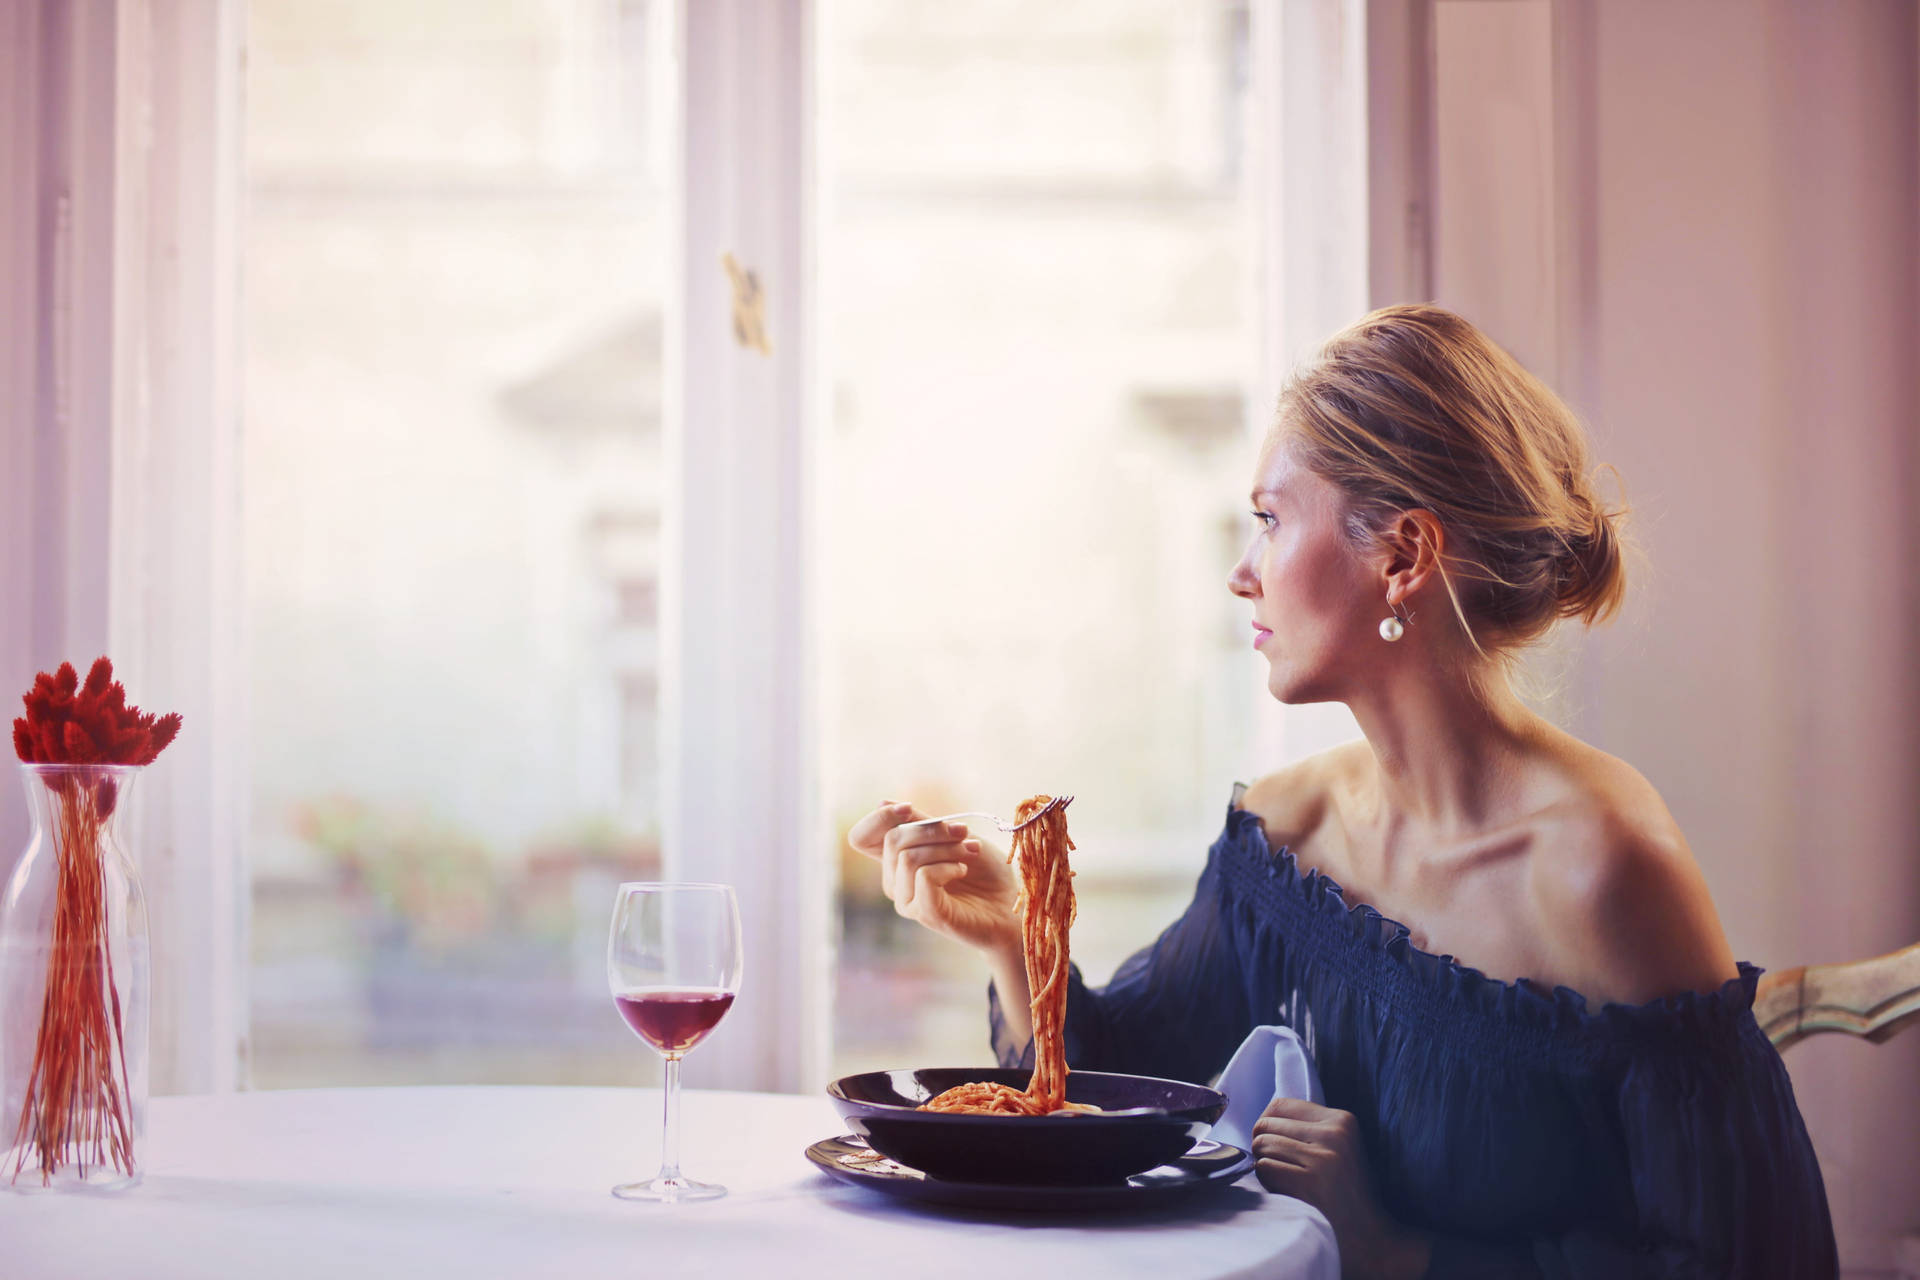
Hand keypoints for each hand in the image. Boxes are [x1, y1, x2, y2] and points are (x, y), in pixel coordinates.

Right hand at [847, 802, 1020, 953]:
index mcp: (896, 861)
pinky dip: (948, 866)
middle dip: (932, 829)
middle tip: (963, 833)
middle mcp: (894, 882)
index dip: (878, 819)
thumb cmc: (983, 871)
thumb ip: (919, 823)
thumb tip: (882, 803)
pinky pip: (924, 875)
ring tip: (970, 852)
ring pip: (908, 857)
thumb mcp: (951, 836)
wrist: (1010, 904)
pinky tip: (962, 872)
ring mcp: (906, 900)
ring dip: (945, 848)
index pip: (861, 838)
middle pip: (892, 840)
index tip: (909, 808)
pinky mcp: (924, 913)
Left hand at [1253, 1097, 1433, 1279]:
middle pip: (1266, 1124)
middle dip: (1262, 1146)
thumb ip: (1308, 1129)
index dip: (1268, 1125)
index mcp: (1342, 1120)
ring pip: (1262, 1145)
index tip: (1274, 1144)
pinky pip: (1264, 1168)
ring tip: (1284, 1180)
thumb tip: (1264, 1120)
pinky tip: (1286, 1192)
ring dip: (1263, 1165)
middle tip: (1277, 1166)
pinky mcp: (1310, 1183)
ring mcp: (1323, 1158)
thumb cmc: (1346, 1193)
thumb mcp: (1339, 1148)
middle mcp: (1334, 1134)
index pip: (1280, 1105)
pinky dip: (1267, 1182)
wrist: (1370, 1238)